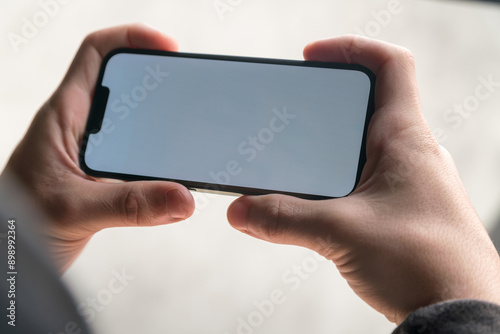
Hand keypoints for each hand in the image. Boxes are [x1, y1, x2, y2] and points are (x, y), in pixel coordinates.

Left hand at [4, 24, 194, 271]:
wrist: (5, 256)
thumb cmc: (15, 222)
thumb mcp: (72, 210)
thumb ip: (129, 205)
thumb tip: (181, 197)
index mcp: (65, 116)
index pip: (95, 53)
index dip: (132, 38)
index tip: (168, 47)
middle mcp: (81, 128)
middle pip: (124, 83)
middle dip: (158, 81)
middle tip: (188, 90)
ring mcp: (94, 152)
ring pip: (135, 123)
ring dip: (162, 125)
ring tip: (187, 131)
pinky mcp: (103, 176)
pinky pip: (139, 157)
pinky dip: (161, 161)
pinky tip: (173, 173)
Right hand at [227, 36, 499, 322]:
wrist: (458, 313)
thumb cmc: (424, 266)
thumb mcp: (340, 233)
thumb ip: (284, 218)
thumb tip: (241, 209)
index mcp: (405, 140)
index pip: (391, 66)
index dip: (350, 48)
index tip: (311, 57)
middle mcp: (410, 154)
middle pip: (368, 103)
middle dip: (328, 101)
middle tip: (293, 109)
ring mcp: (407, 182)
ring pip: (363, 144)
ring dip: (330, 145)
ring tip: (297, 156)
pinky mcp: (401, 209)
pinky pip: (364, 177)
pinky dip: (337, 178)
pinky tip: (316, 199)